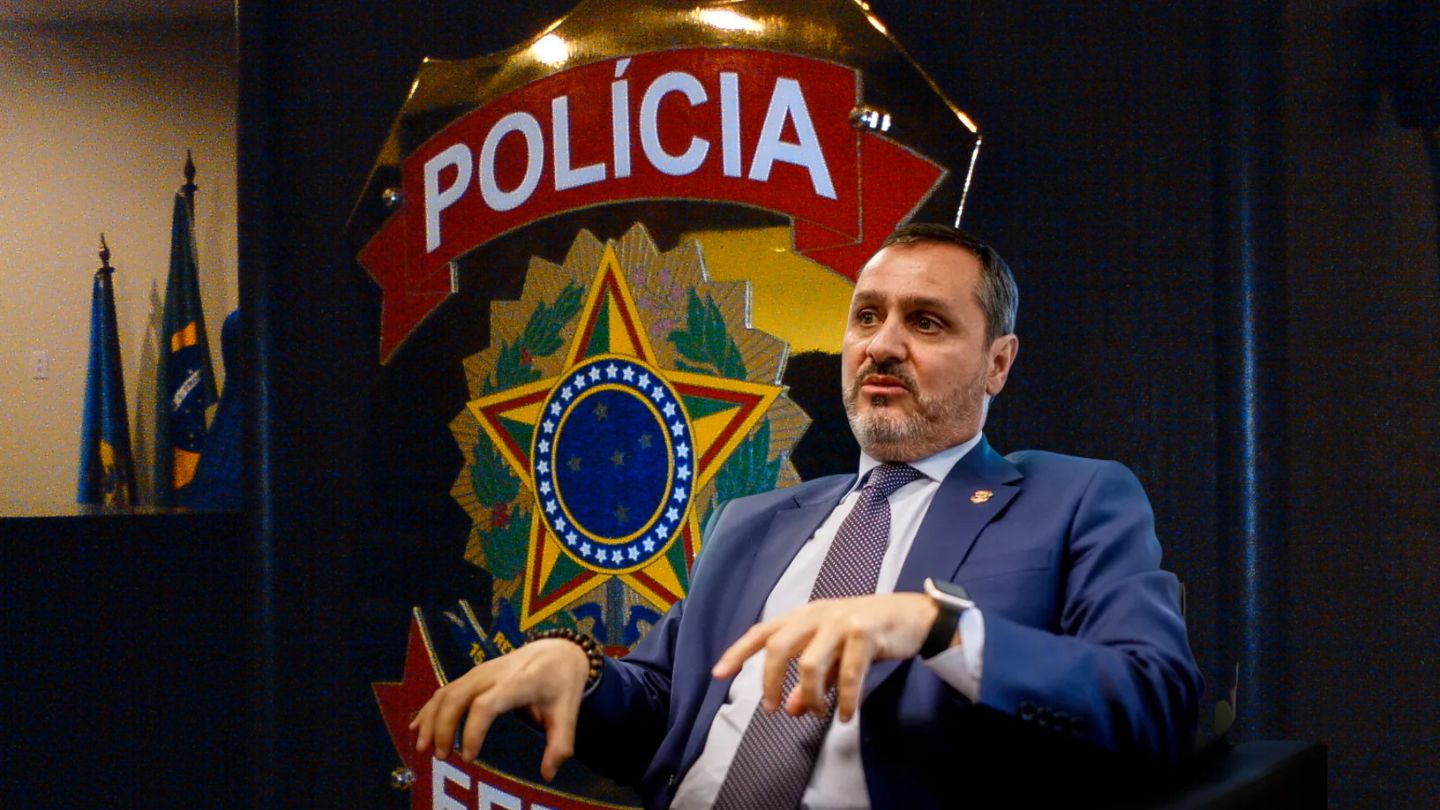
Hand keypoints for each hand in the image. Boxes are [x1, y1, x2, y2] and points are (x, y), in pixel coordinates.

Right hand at [409, 639, 589, 779]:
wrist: (559, 650)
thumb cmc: (562, 683)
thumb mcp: (569, 713)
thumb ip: (560, 745)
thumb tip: (547, 774)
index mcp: (519, 683)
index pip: (486, 704)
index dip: (472, 731)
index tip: (469, 758)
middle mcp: (494, 674)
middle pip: (458, 696)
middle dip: (443, 727)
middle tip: (441, 757)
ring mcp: (480, 672)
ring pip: (447, 692)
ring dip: (430, 719)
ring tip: (423, 748)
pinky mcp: (473, 674)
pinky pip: (446, 689)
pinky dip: (429, 708)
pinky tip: (417, 728)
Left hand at [711, 593, 938, 721]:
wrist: (912, 616)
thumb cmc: (868, 635)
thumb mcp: (834, 658)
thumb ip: (811, 682)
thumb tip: (789, 710)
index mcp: (804, 615)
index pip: (762, 632)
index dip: (738, 652)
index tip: (717, 674)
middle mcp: (817, 614)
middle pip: (778, 648)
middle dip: (770, 682)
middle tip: (772, 710)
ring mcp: (840, 621)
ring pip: (809, 664)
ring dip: (809, 696)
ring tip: (820, 713)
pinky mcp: (864, 632)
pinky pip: (847, 674)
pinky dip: (843, 700)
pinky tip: (844, 715)